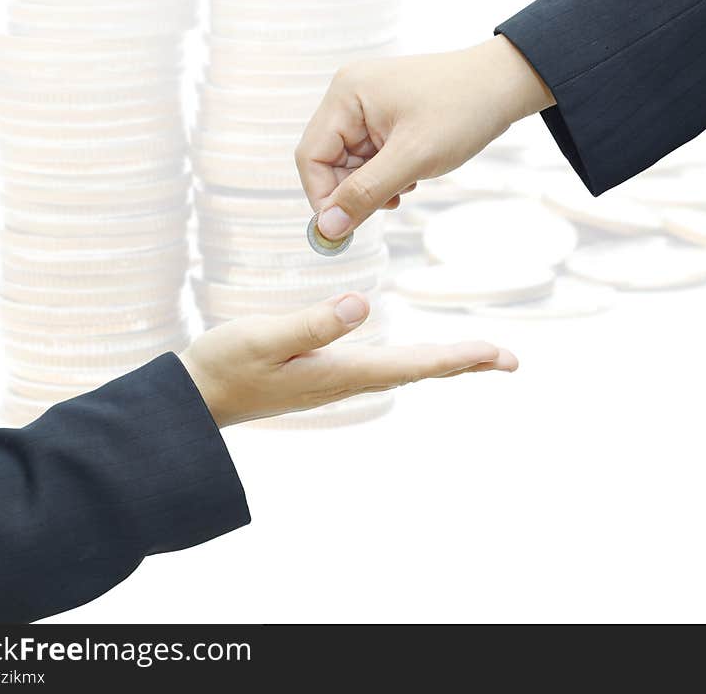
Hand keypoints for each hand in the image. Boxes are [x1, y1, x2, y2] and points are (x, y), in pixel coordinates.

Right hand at [179, 292, 517, 426]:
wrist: (196, 399)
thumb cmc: (225, 366)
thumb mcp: (263, 338)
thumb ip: (311, 323)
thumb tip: (361, 306)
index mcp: (339, 372)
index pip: (412, 364)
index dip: (456, 357)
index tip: (497, 353)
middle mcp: (346, 380)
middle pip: (418, 370)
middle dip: (463, 361)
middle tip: (508, 359)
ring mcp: (336, 380)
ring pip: (404, 369)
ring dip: (442, 360)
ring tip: (476, 355)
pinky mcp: (325, 374)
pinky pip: (384, 366)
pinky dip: (413, 358)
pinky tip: (418, 355)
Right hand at [295, 35, 553, 239]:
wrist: (505, 85)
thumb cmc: (462, 110)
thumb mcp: (413, 158)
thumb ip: (365, 194)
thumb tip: (327, 228)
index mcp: (345, 95)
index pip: (311, 157)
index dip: (323, 197)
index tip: (344, 229)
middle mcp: (348, 96)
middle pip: (329, 162)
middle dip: (355, 190)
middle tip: (390, 203)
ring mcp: (366, 105)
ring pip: (351, 164)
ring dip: (374, 185)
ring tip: (409, 184)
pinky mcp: (384, 116)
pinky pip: (370, 157)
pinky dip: (386, 175)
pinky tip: (413, 175)